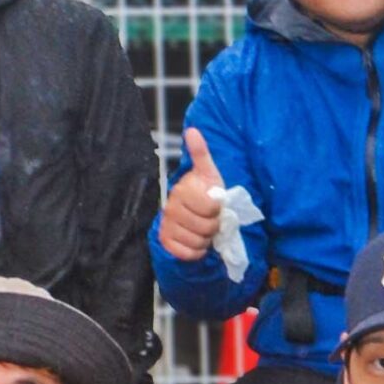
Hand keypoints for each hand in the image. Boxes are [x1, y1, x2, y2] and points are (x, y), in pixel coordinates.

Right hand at [158, 127, 227, 262]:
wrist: (192, 216)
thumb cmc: (204, 194)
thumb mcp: (209, 174)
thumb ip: (202, 154)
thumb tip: (193, 130)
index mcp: (183, 189)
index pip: (210, 207)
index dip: (218, 209)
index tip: (215, 205)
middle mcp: (170, 206)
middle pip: (205, 226)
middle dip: (213, 226)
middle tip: (210, 220)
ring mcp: (166, 224)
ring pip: (197, 241)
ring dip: (205, 239)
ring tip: (203, 230)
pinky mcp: (165, 241)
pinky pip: (186, 253)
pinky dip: (195, 252)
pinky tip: (195, 241)